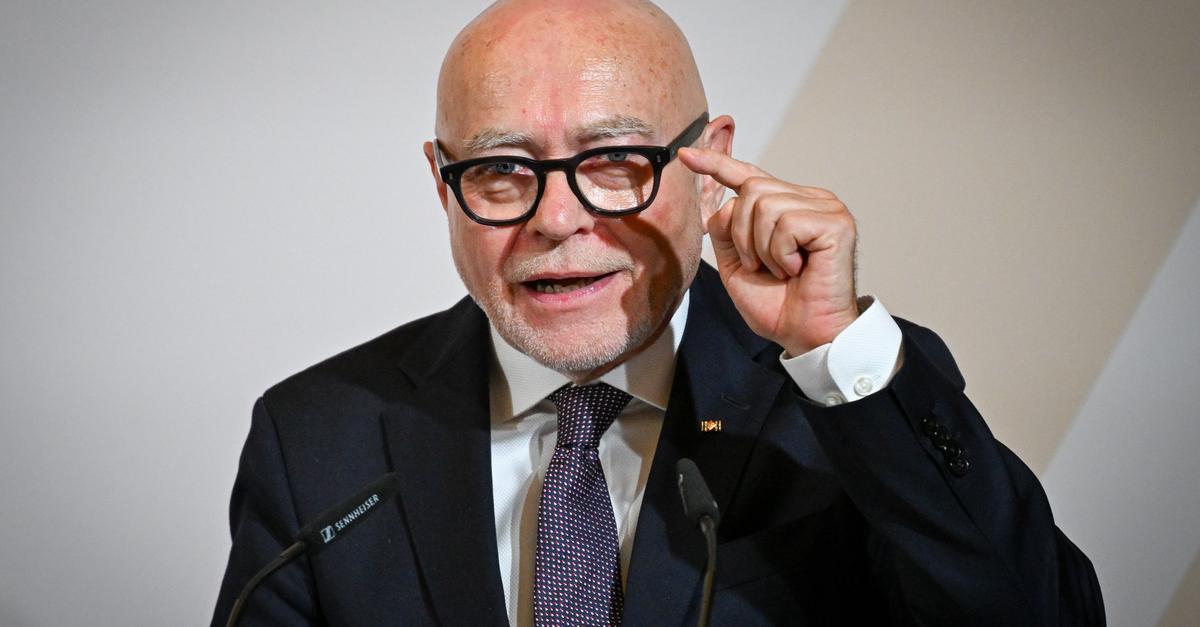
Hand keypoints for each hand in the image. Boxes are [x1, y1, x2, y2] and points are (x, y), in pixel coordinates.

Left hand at [677, 146, 859, 354]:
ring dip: (762, 247)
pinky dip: (780, 253)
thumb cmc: (778, 305)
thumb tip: (725, 202)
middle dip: (742, 234)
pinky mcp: (836, 223)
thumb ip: (726, 230)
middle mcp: (809, 200)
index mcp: (787, 206)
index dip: (717, 164)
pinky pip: (785, 223)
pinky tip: (797, 269)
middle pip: (751, 189)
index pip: (750, 176)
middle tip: (761, 266)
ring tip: (782, 270)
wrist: (805, 335)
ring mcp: (826, 209)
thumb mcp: (737, 265)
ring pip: (765, 204)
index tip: (686, 155)